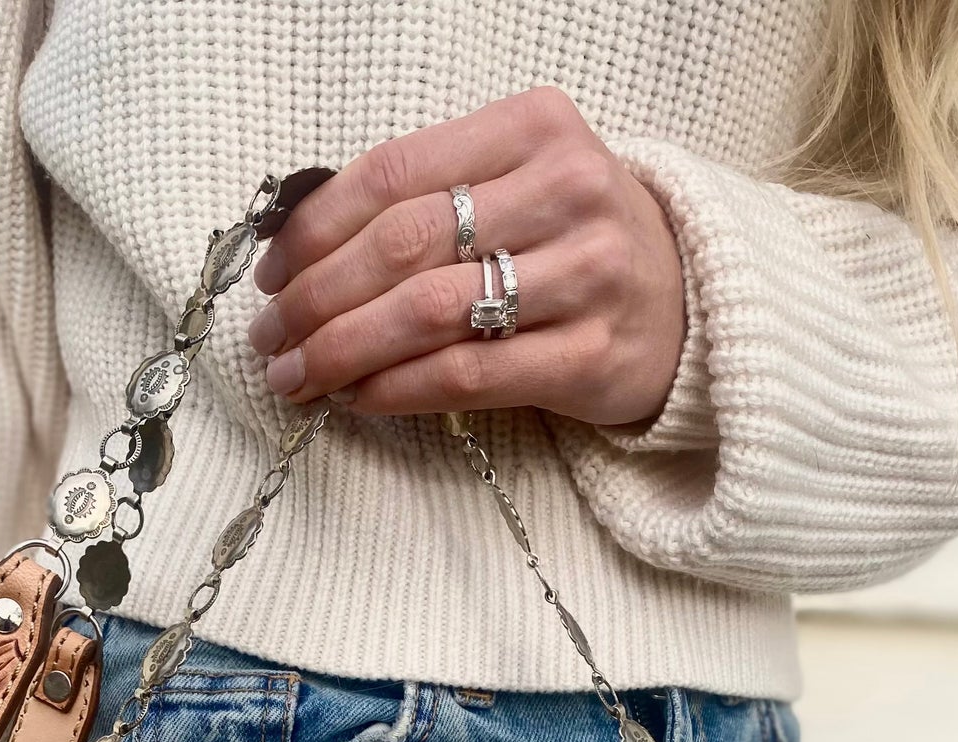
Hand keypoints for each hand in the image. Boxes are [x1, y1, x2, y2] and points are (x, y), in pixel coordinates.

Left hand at [248, 88, 685, 427]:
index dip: (314, 228)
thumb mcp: (515, 183)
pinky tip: (354, 397)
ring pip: (426, 313)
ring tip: (295, 375)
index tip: (270, 272)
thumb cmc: (572, 242)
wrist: (686, 302)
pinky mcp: (590, 356)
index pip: (393, 173)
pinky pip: (464, 375)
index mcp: (535, 127)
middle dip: (315, 297)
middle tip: (271, 335)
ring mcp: (586, 276)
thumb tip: (297, 244)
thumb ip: (426, 197)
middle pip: (401, 246)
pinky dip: (394, 389)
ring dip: (341, 351)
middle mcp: (567, 191)